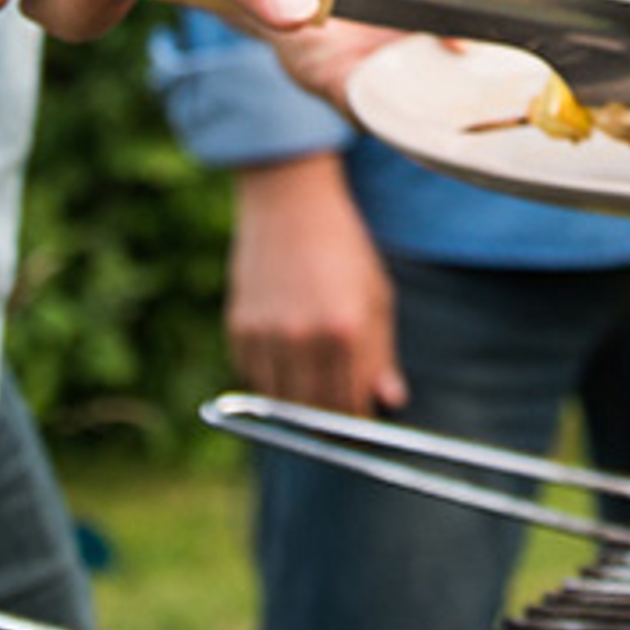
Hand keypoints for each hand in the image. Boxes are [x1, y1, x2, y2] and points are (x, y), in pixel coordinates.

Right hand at [227, 154, 405, 416]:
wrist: (289, 202)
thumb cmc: (342, 246)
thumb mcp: (376, 295)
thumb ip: (380, 354)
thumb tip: (390, 399)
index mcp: (345, 330)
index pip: (350, 405)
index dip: (357, 424)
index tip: (362, 427)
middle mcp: (303, 337)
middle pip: (313, 412)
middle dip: (329, 424)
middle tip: (338, 422)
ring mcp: (267, 334)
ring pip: (281, 401)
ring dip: (299, 404)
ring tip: (314, 387)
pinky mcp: (239, 328)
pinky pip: (255, 376)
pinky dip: (272, 379)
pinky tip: (289, 359)